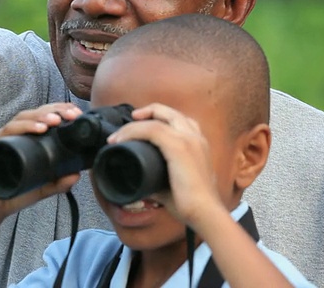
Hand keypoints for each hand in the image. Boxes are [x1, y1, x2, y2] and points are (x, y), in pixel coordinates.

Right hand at [0, 103, 83, 217]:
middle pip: (36, 112)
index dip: (61, 111)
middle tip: (71, 115)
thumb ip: (59, 183)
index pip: (46, 117)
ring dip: (40, 116)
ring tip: (55, 120)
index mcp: (30, 138)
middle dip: (55, 110)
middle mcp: (18, 134)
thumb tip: (76, 175)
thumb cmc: (15, 191)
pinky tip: (38, 129)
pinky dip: (23, 127)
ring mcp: (6, 138)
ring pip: (22, 117)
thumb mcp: (43, 188)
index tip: (77, 114)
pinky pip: (9, 131)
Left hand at [107, 103, 222, 226]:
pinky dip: (133, 131)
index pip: (178, 120)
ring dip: (134, 124)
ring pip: (156, 118)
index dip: (158, 118)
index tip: (141, 125)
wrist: (205, 213)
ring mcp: (188, 139)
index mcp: (198, 144)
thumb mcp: (174, 186)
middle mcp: (195, 137)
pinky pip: (151, 129)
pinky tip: (121, 140)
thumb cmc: (192, 204)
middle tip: (130, 120)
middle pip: (168, 111)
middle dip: (147, 112)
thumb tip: (141, 184)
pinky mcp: (178, 146)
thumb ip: (158, 182)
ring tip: (118, 135)